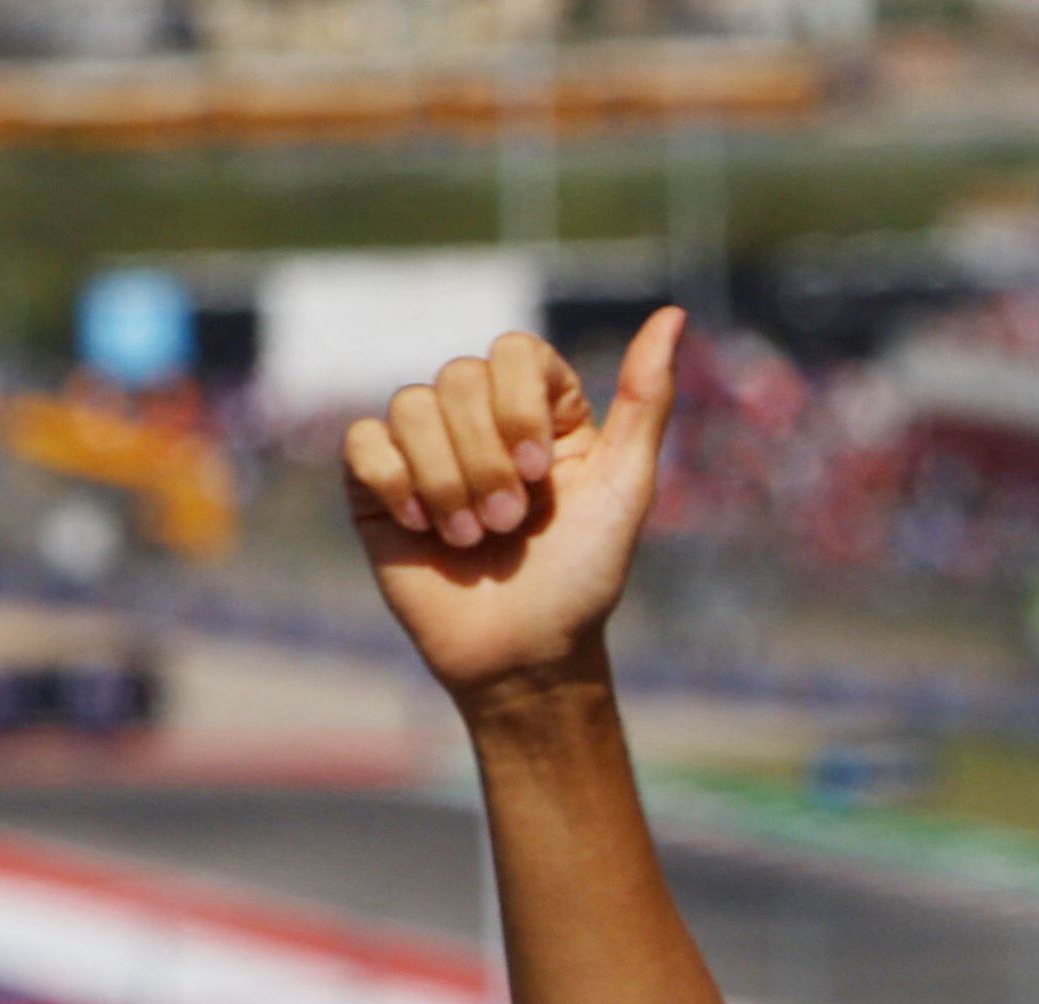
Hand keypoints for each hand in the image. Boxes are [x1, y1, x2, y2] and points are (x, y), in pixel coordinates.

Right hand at [342, 310, 683, 706]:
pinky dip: (395, 484)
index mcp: (540, 411)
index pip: (514, 351)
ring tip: (473, 538)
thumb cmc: (582, 577)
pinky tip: (421, 528)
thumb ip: (646, 400)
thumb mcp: (626, 486)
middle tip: (510, 525)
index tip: (543, 474)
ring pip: (411, 406)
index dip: (521, 407)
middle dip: (487, 461)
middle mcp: (480, 419)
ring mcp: (425, 446)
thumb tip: (674, 315)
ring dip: (447, 484)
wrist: (525, 653)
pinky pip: (364, 440)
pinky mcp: (376, 480)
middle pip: (459, 377)